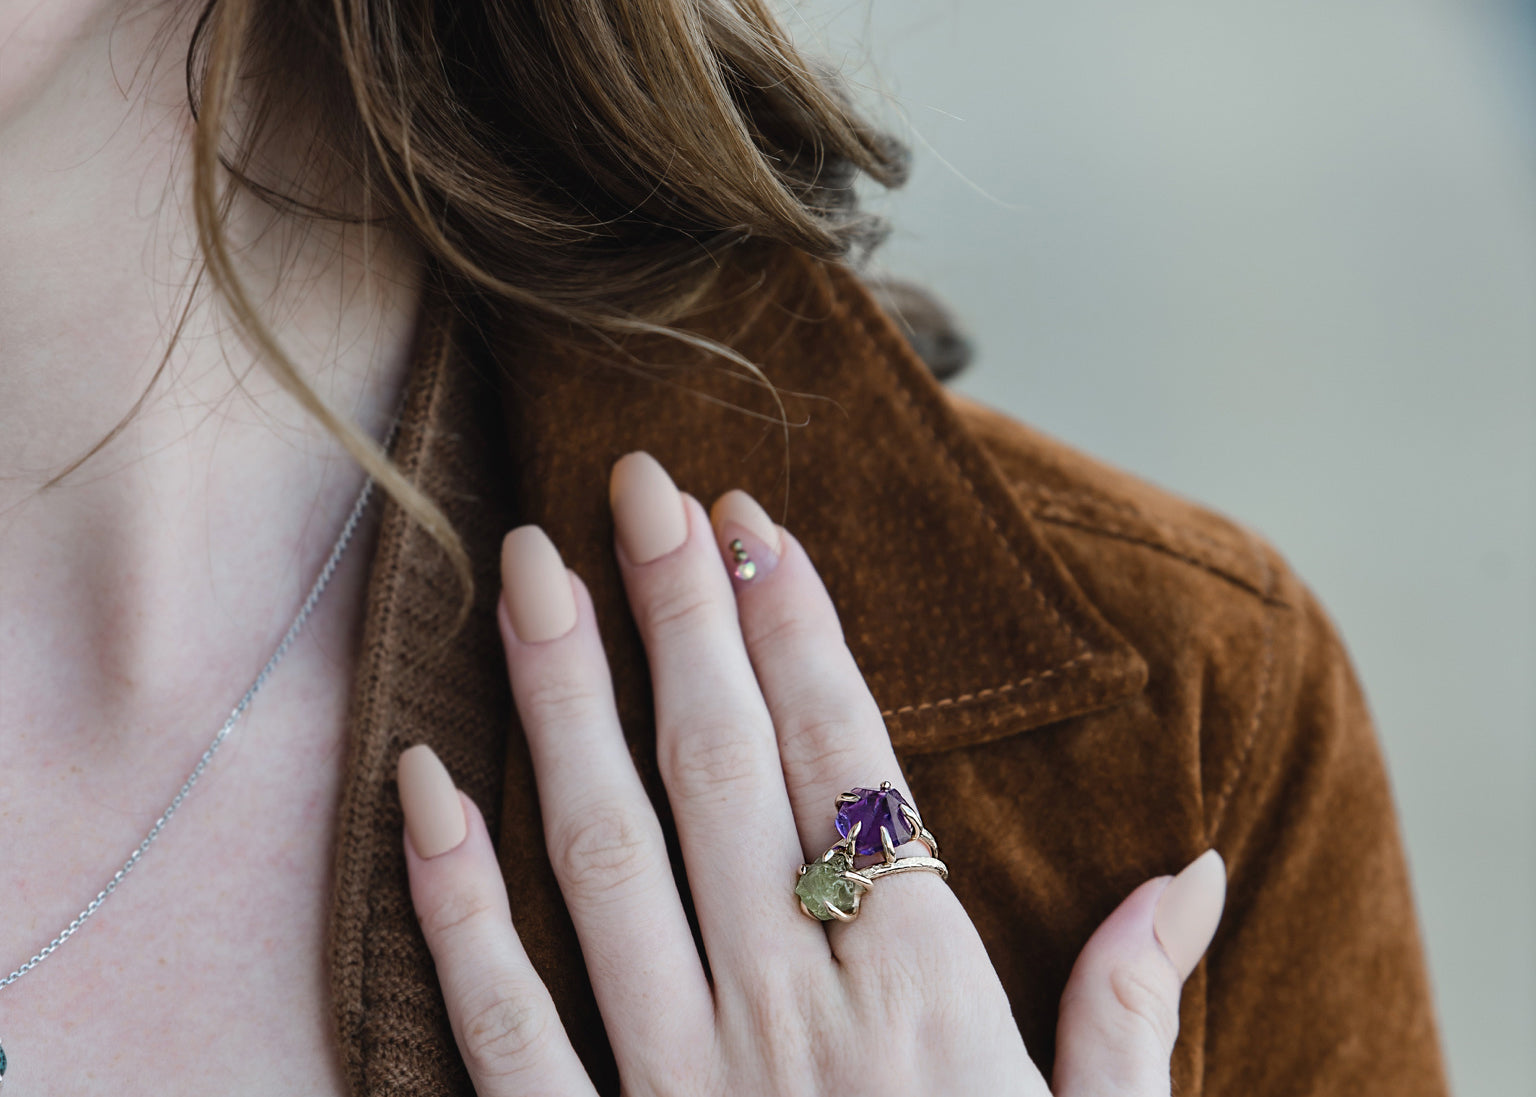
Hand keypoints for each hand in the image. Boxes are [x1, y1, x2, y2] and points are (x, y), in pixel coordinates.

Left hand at [395, 451, 1225, 1095]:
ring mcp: (675, 1084)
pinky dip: (452, 900)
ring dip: (563, 704)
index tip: (746, 517)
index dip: (796, 630)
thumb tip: (1193, 870)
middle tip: (630, 483)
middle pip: (726, 771)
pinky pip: (501, 1022)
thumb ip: (1135, 1014)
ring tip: (529, 571)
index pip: (851, 768)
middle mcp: (789, 1014)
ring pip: (605, 856)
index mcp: (921, 1000)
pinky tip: (419, 782)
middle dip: (679, 611)